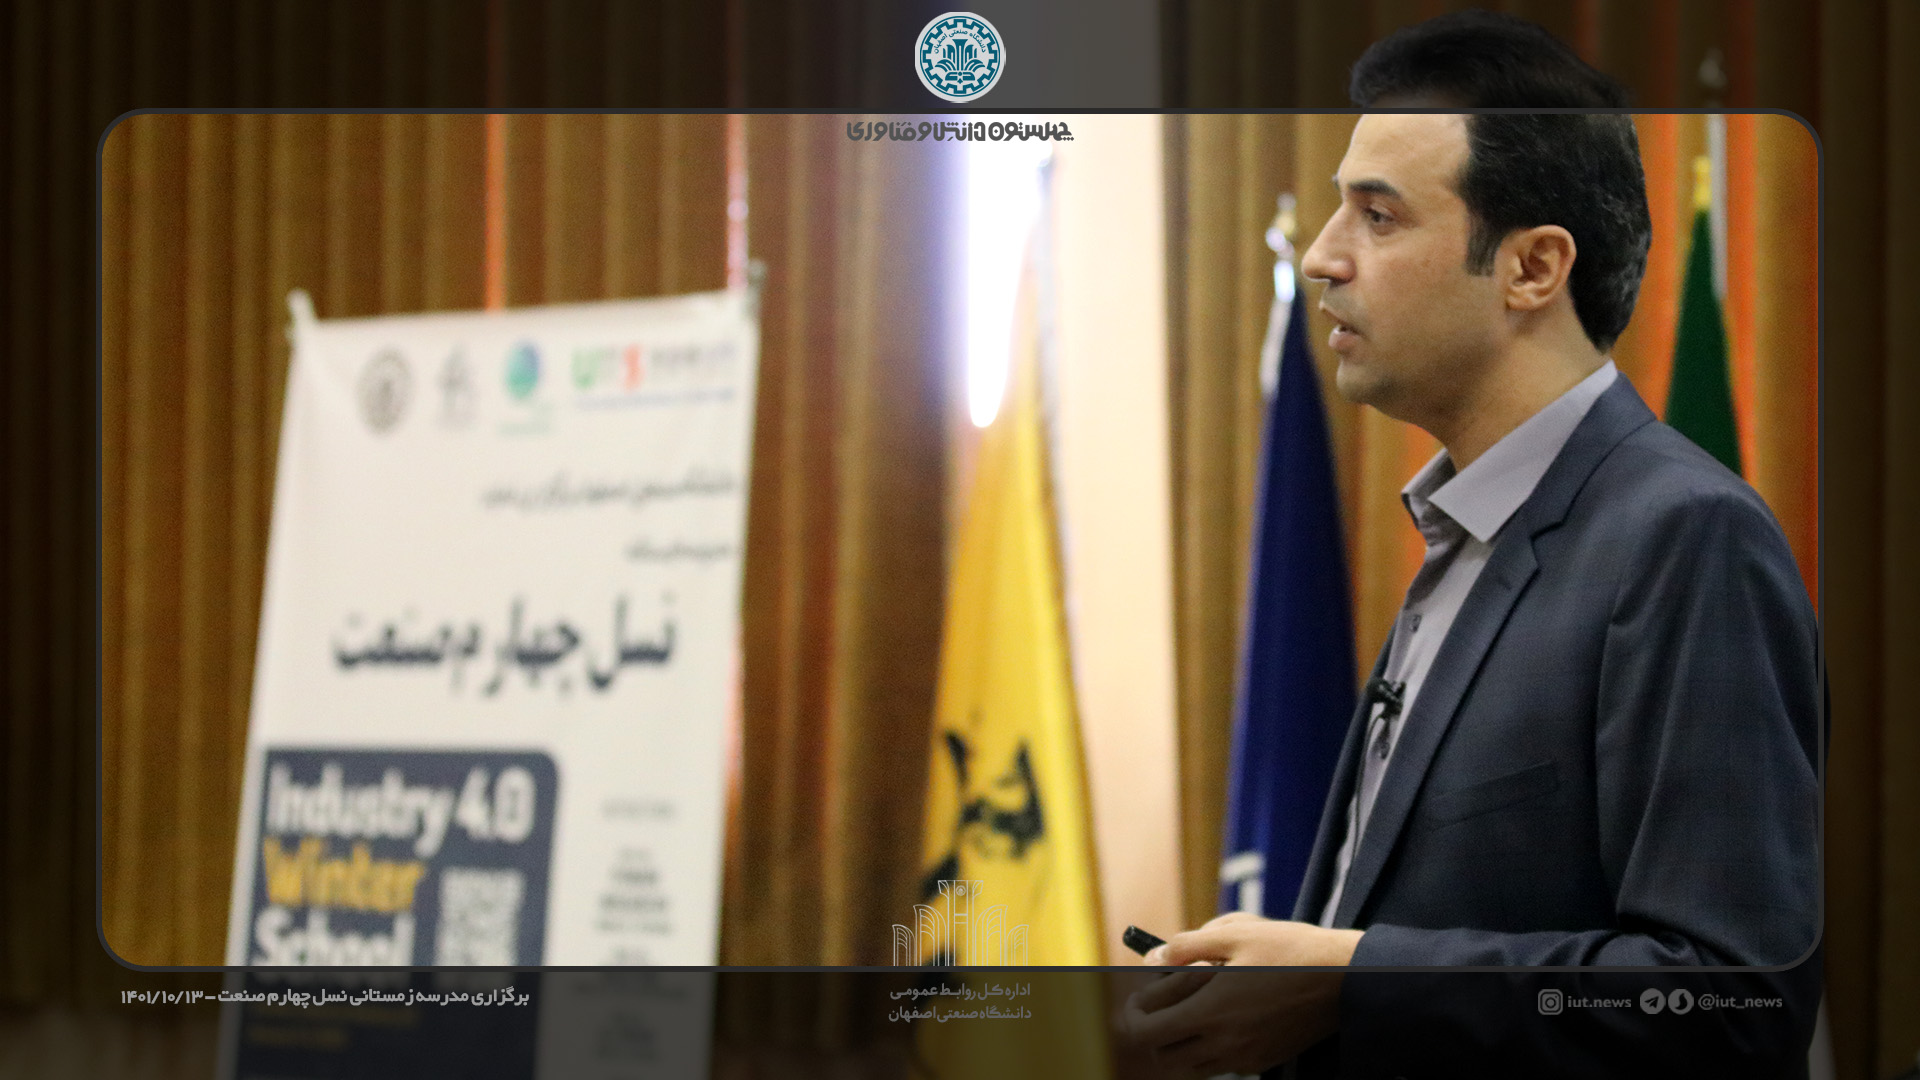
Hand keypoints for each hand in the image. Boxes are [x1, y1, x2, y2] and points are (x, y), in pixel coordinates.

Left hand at [1114, 915, 1362, 1077]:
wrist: (1346, 977)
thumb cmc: (1291, 950)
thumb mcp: (1234, 934)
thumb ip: (1185, 947)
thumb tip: (1152, 956)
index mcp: (1212, 1012)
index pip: (1150, 1032)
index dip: (1134, 1015)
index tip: (1138, 996)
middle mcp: (1225, 1044)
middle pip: (1165, 1056)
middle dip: (1155, 1032)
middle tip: (1161, 1004)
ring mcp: (1246, 1058)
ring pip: (1192, 1066)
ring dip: (1181, 1043)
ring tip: (1191, 1008)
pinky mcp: (1264, 1061)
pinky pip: (1222, 1065)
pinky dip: (1209, 1048)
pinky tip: (1223, 1016)